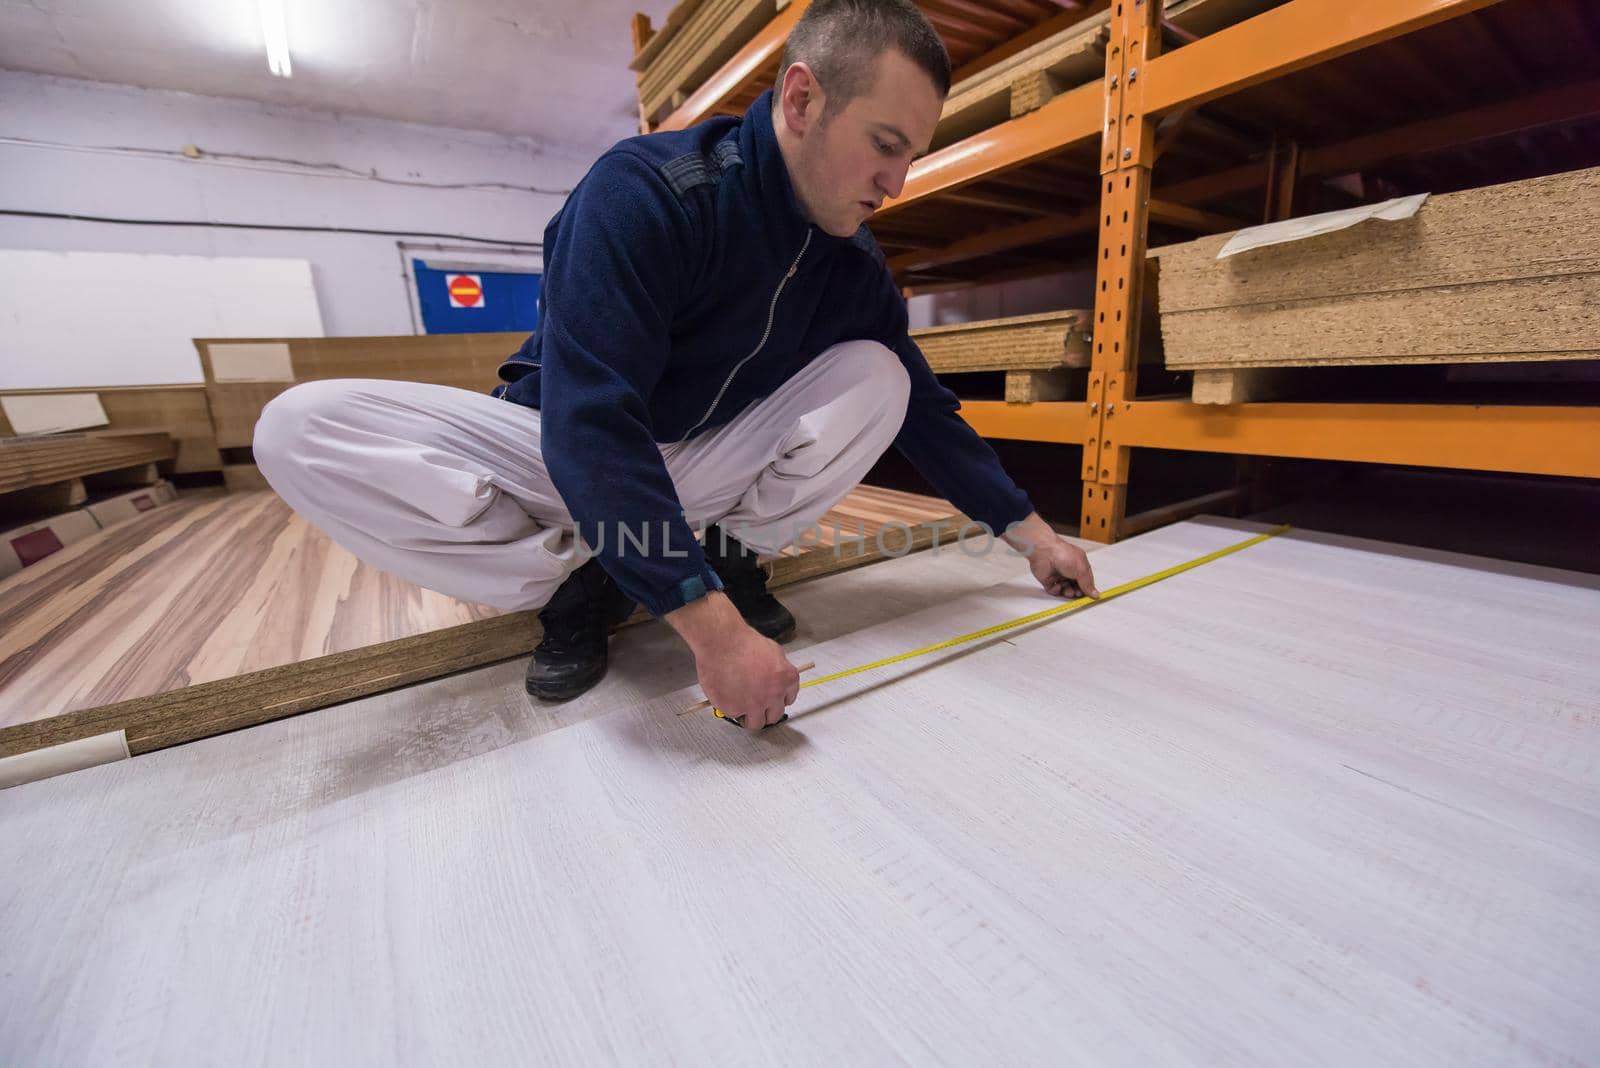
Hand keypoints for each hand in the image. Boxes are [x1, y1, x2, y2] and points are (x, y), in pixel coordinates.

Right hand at [667, 593, 799, 730]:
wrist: (721, 641)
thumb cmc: (742, 641)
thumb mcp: (773, 651)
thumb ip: (778, 671)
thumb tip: (776, 681)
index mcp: (786, 679)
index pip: (788, 700)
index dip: (777, 699)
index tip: (770, 700)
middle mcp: (773, 695)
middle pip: (774, 716)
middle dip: (764, 712)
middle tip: (754, 705)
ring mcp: (753, 704)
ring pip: (755, 723)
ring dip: (749, 717)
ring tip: (740, 705)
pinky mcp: (733, 709)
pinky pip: (734, 716)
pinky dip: (729, 708)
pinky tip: (727, 694)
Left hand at [1026, 536, 1100, 598]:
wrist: (1044, 552)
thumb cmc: (1063, 554)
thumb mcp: (1081, 569)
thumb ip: (1088, 584)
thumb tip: (1095, 594)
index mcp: (1079, 565)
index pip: (1086, 580)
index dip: (1088, 589)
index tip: (1090, 597)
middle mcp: (1069, 570)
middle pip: (1076, 586)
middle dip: (1077, 592)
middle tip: (1078, 594)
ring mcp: (1058, 575)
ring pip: (1065, 590)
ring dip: (1068, 592)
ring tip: (1069, 591)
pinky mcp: (1048, 580)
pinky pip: (1054, 590)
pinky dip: (1056, 590)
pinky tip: (1058, 585)